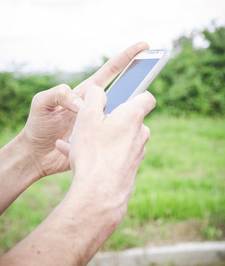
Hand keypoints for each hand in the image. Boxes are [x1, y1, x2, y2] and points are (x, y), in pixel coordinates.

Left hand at [23, 42, 148, 177]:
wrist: (37, 154)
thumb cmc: (38, 126)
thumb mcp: (41, 103)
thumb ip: (59, 95)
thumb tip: (82, 104)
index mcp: (85, 93)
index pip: (110, 72)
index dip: (127, 58)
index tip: (143, 48)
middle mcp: (97, 106)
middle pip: (123, 91)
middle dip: (139, 83)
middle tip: (152, 76)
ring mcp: (100, 123)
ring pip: (123, 116)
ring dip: (132, 115)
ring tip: (137, 117)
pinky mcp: (100, 140)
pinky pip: (115, 136)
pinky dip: (122, 137)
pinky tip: (122, 141)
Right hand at [69, 86, 155, 225]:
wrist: (99, 193)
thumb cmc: (93, 152)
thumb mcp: (87, 116)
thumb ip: (94, 96)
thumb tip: (98, 90)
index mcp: (133, 116)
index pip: (146, 97)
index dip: (137, 94)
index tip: (124, 96)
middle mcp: (140, 133)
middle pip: (128, 119)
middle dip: (110, 120)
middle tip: (90, 125)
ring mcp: (137, 152)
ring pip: (119, 138)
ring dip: (102, 138)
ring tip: (77, 143)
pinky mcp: (131, 168)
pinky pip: (116, 155)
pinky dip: (102, 153)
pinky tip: (78, 159)